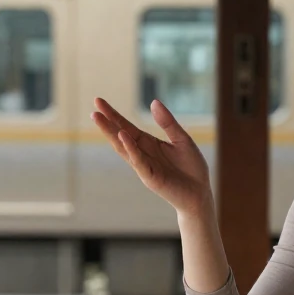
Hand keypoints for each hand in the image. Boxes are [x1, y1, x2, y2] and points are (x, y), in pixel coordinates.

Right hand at [91, 98, 212, 216]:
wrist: (200, 193)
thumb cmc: (191, 167)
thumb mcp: (181, 139)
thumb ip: (168, 122)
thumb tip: (153, 101)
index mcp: (148, 143)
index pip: (126, 126)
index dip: (113, 115)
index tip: (98, 101)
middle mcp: (141, 154)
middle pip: (120, 136)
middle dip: (106, 123)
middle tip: (93, 110)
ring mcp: (143, 166)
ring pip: (123, 148)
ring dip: (111, 133)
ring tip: (99, 119)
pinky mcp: (150, 177)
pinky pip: (138, 161)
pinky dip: (130, 148)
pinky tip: (122, 135)